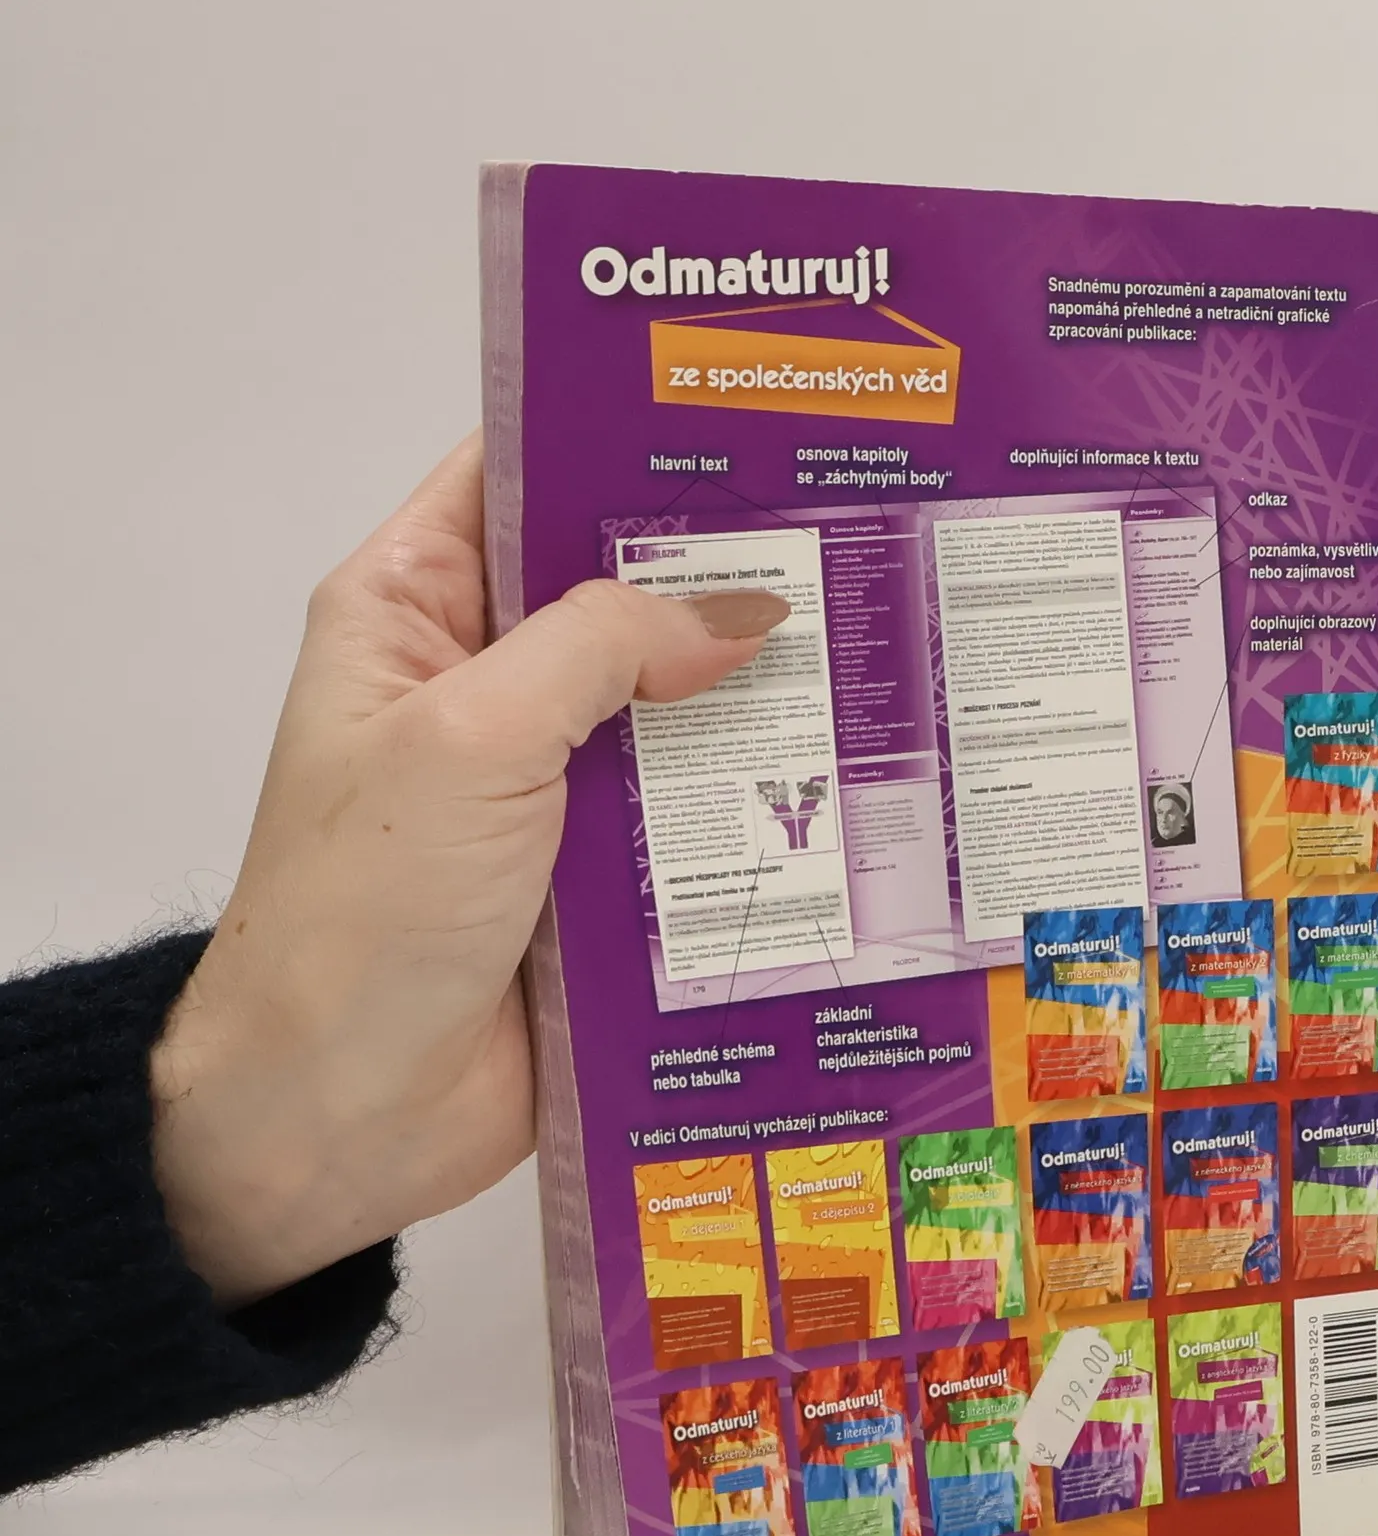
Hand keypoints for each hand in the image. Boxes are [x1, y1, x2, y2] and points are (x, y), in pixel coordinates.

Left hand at [150, 436, 787, 1306]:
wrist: (340, 1112)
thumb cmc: (361, 912)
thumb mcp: (472, 736)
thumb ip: (603, 645)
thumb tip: (741, 612)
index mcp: (415, 611)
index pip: (521, 481)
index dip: (622, 446)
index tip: (748, 424)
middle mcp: (485, 685)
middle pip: (621, 595)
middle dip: (724, 577)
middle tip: (854, 540)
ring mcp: (550, 785)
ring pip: (672, 709)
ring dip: (756, 700)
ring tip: (880, 654)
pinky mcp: (602, 874)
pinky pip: (694, 815)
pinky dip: (759, 803)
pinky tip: (852, 780)